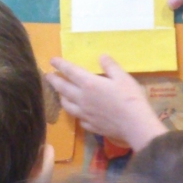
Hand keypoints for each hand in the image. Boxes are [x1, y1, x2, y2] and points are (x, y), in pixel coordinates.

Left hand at [46, 55, 165, 150]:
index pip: (70, 71)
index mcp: (89, 84)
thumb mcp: (123, 77)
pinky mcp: (90, 125)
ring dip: (61, 97)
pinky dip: (76, 113)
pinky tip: (78, 113)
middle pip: (63, 88)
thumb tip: (101, 56)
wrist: (134, 125)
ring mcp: (84, 114)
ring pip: (66, 105)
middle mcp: (82, 98)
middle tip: (48, 76)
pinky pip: (78, 119)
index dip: (60, 64)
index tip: (52, 60)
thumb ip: (110, 66)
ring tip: (60, 94)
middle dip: (54, 81)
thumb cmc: (130, 98)